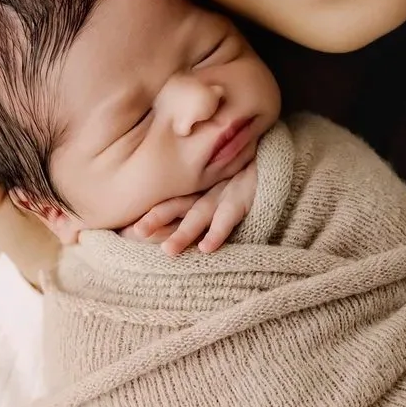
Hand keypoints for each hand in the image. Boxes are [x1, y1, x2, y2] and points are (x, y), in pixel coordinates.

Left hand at [126, 159, 259, 254]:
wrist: (277, 155)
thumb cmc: (247, 169)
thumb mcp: (220, 177)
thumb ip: (198, 192)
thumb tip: (167, 215)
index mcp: (198, 186)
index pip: (171, 199)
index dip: (152, 212)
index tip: (128, 230)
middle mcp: (208, 189)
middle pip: (178, 204)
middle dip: (157, 218)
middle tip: (135, 232)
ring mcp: (226, 192)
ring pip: (200, 214)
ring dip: (184, 233)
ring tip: (168, 251)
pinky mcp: (246, 197)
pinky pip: (230, 217)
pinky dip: (218, 233)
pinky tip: (206, 248)